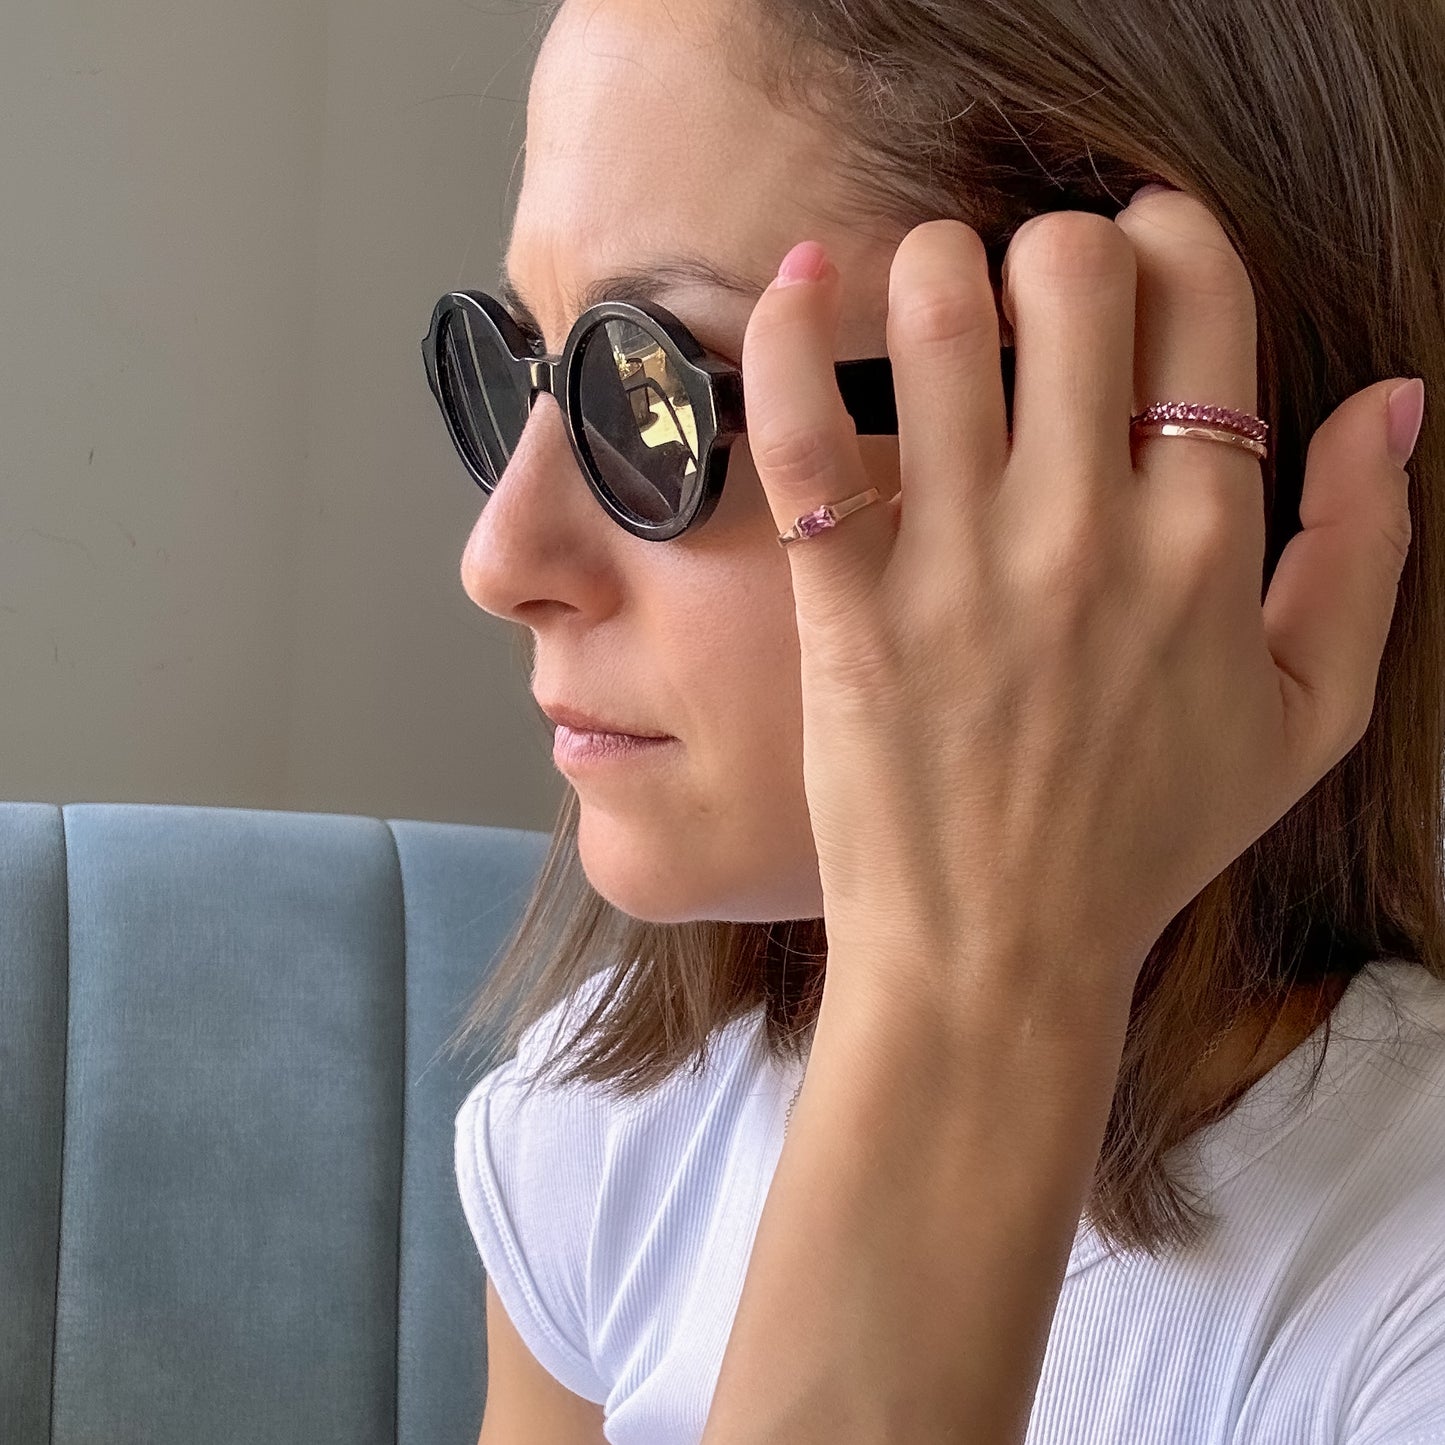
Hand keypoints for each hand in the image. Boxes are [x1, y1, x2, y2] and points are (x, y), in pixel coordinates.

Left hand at [739, 191, 1419, 1018]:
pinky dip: (785, 334)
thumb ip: (1365, 551)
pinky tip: (796, 281)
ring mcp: (959, 567)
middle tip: (1023, 292)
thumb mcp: (1307, 718)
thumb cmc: (1144, 843)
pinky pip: (803, 432)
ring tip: (924, 295)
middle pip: (1073, 277)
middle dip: (1050, 244)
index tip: (1135, 250)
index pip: (1202, 301)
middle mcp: (1087, 534)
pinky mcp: (849, 607)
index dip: (1167, 233)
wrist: (998, 957)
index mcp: (1207, 544)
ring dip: (929, 266)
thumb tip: (1392, 400)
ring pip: (938, 319)